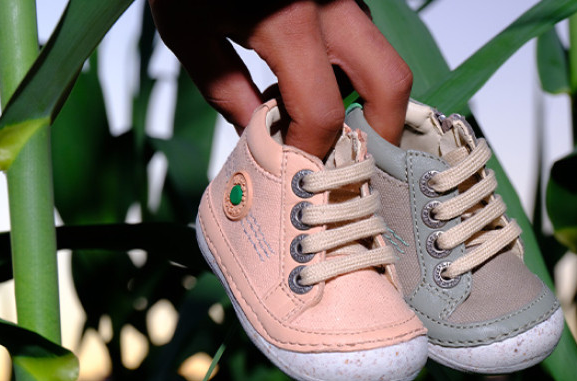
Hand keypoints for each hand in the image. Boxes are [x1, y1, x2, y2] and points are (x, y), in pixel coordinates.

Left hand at [148, 0, 412, 158]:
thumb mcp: (187, 32)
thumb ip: (226, 91)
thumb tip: (260, 137)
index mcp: (289, 20)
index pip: (322, 112)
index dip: (310, 151)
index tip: (292, 169)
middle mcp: (332, 6)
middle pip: (390, 83)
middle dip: (380, 135)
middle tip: (353, 164)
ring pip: (381, 62)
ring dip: (360, 104)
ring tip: (314, 124)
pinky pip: (362, 44)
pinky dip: (347, 77)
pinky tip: (307, 85)